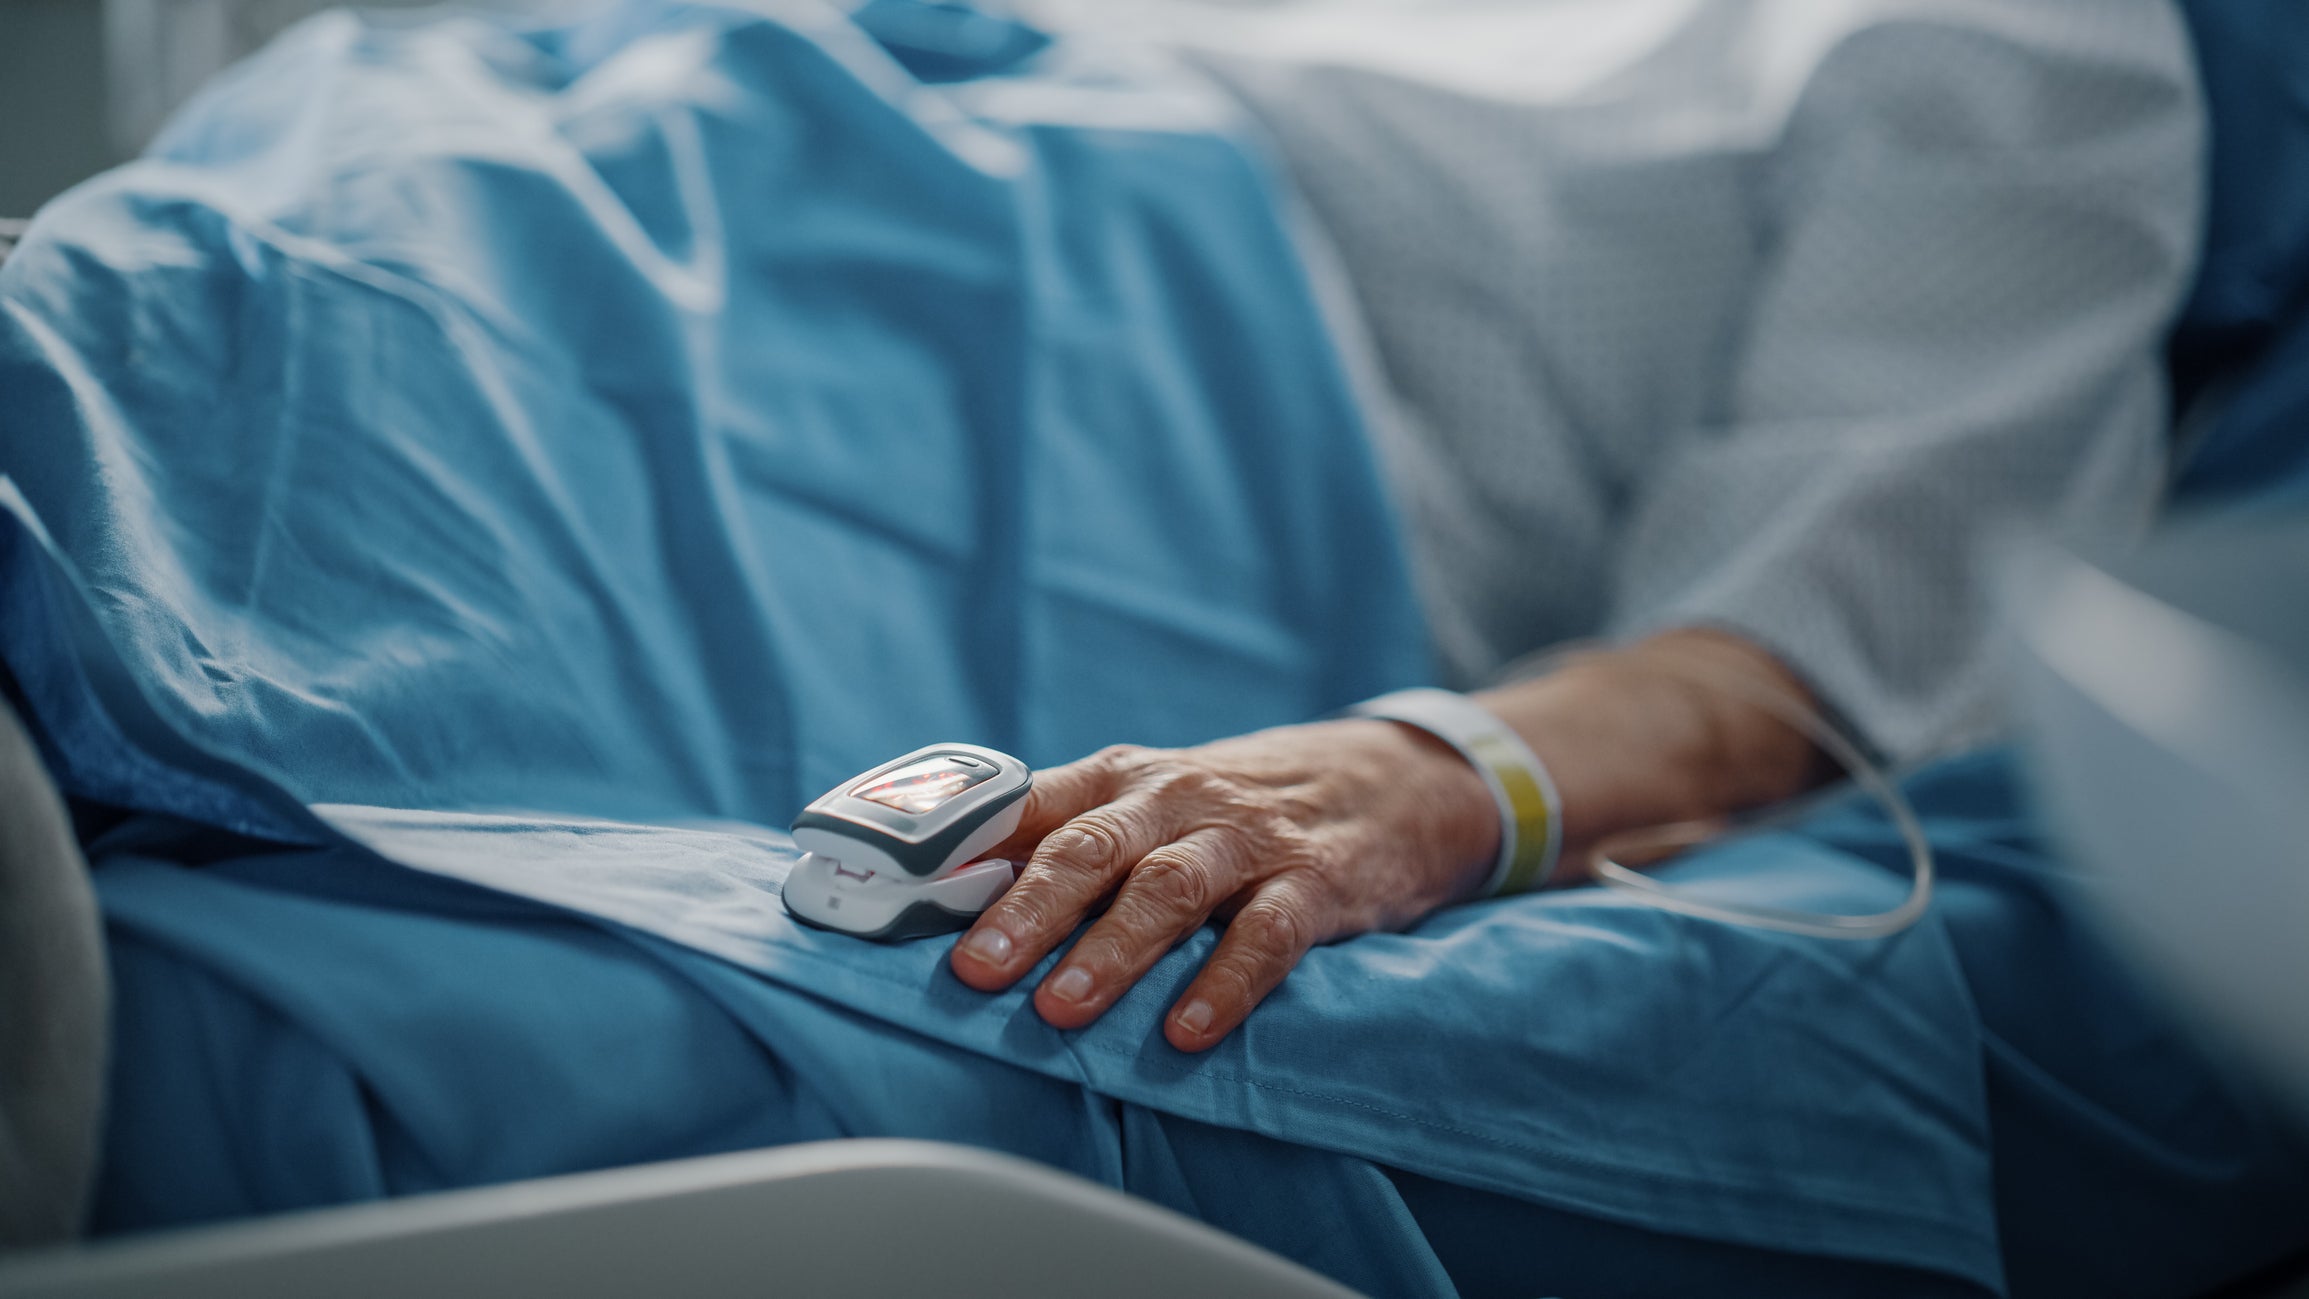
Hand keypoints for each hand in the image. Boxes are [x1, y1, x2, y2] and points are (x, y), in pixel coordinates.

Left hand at [948, 721, 1498, 1051]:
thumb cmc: (1235, 807)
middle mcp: (1175, 798)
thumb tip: (938, 901)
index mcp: (1118, 779)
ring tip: (1060, 1010)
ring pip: (1168, 887)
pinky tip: (1186, 1031)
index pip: (1023, 802)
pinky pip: (1267, 934)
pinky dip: (1225, 983)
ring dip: (1111, 950)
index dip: (957, 845)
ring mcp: (1247, 840)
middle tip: (974, 968)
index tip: (895, 890)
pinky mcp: (1316, 882)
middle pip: (1090, 846)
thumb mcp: (1149, 803)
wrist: (1392, 778)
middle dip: (1027, 907)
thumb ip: (1060, 842)